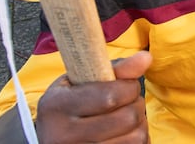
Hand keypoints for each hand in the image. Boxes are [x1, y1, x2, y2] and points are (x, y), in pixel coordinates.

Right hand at [35, 51, 152, 143]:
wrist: (48, 139)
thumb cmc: (68, 105)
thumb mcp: (79, 82)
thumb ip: (113, 69)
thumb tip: (146, 58)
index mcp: (57, 106)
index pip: (110, 96)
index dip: (129, 87)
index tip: (127, 85)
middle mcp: (64, 135)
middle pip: (127, 117)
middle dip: (136, 104)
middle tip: (127, 102)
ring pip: (136, 137)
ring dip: (139, 124)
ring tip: (125, 117)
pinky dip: (138, 139)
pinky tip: (125, 133)